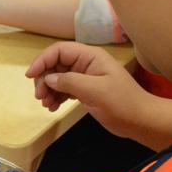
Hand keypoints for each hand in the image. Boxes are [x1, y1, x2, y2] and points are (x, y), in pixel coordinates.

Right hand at [25, 41, 148, 137]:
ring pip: (58, 78)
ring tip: (46, 105)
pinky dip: (56, 96)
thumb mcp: (95, 91)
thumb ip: (69, 81)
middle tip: (40, 96)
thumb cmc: (121, 103)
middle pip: (56, 64)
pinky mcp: (85, 91)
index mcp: (90, 56)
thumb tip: (48, 78)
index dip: (43, 60)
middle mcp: (86, 64)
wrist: (140, 121)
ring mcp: (85, 78)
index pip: (60, 51)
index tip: (30, 76)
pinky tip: (52, 107)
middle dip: (44, 78)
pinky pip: (64, 89)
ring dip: (48, 89)